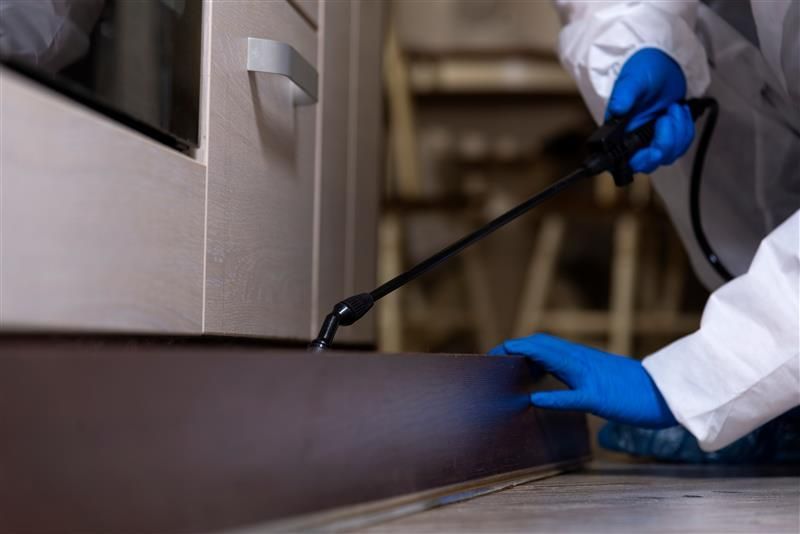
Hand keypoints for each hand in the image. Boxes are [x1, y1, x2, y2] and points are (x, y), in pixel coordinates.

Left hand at [489, 333, 677, 428]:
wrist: (666, 393)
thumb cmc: (633, 389)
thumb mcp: (598, 376)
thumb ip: (573, 375)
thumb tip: (548, 382)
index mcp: (581, 357)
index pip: (544, 344)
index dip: (519, 345)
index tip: (499, 354)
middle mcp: (582, 361)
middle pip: (542, 345)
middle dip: (513, 348)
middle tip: (491, 356)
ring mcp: (591, 377)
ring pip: (553, 360)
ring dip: (526, 358)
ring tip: (502, 362)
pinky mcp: (600, 397)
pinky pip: (572, 396)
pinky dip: (552, 397)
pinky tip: (534, 400)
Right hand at [607, 48, 694, 173]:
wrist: (663, 62)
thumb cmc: (643, 68)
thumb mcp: (633, 79)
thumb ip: (624, 94)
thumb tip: (617, 109)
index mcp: (621, 130)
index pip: (626, 160)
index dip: (641, 160)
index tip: (653, 150)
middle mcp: (634, 138)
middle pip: (651, 162)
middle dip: (665, 144)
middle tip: (666, 118)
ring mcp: (652, 138)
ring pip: (669, 154)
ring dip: (678, 132)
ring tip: (674, 108)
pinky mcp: (668, 134)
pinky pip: (681, 145)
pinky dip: (686, 129)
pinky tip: (680, 111)